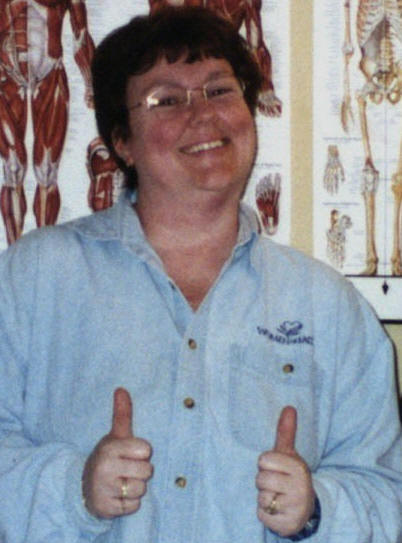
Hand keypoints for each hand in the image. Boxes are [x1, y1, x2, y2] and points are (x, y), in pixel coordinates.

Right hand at [82, 388, 152, 518]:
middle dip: (140, 472)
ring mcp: (104, 490)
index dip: (142, 452)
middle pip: (147, 471)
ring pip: (141, 489)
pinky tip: (118, 496)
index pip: (146, 450)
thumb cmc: (109, 458)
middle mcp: (105, 468)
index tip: (130, 453)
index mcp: (110, 448)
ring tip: (122, 482)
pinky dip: (129, 503)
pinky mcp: (106, 508)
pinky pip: (133, 506)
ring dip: (135, 488)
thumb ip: (122, 414)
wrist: (85, 487)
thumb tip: (121, 389)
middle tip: (126, 469)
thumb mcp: (115, 436)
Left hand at [256, 406, 314, 536]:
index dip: (266, 464)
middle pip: (260, 479)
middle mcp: (300, 488)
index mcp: (299, 468)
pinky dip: (265, 513)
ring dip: (265, 498)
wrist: (305, 508)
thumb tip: (289, 407)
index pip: (264, 460)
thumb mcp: (289, 454)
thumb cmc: (291, 476)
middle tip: (276, 484)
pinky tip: (277, 510)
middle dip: (264, 482)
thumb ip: (286, 432)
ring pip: (261, 498)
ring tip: (278, 496)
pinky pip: (262, 514)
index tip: (276, 468)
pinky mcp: (286, 525)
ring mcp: (294, 508)